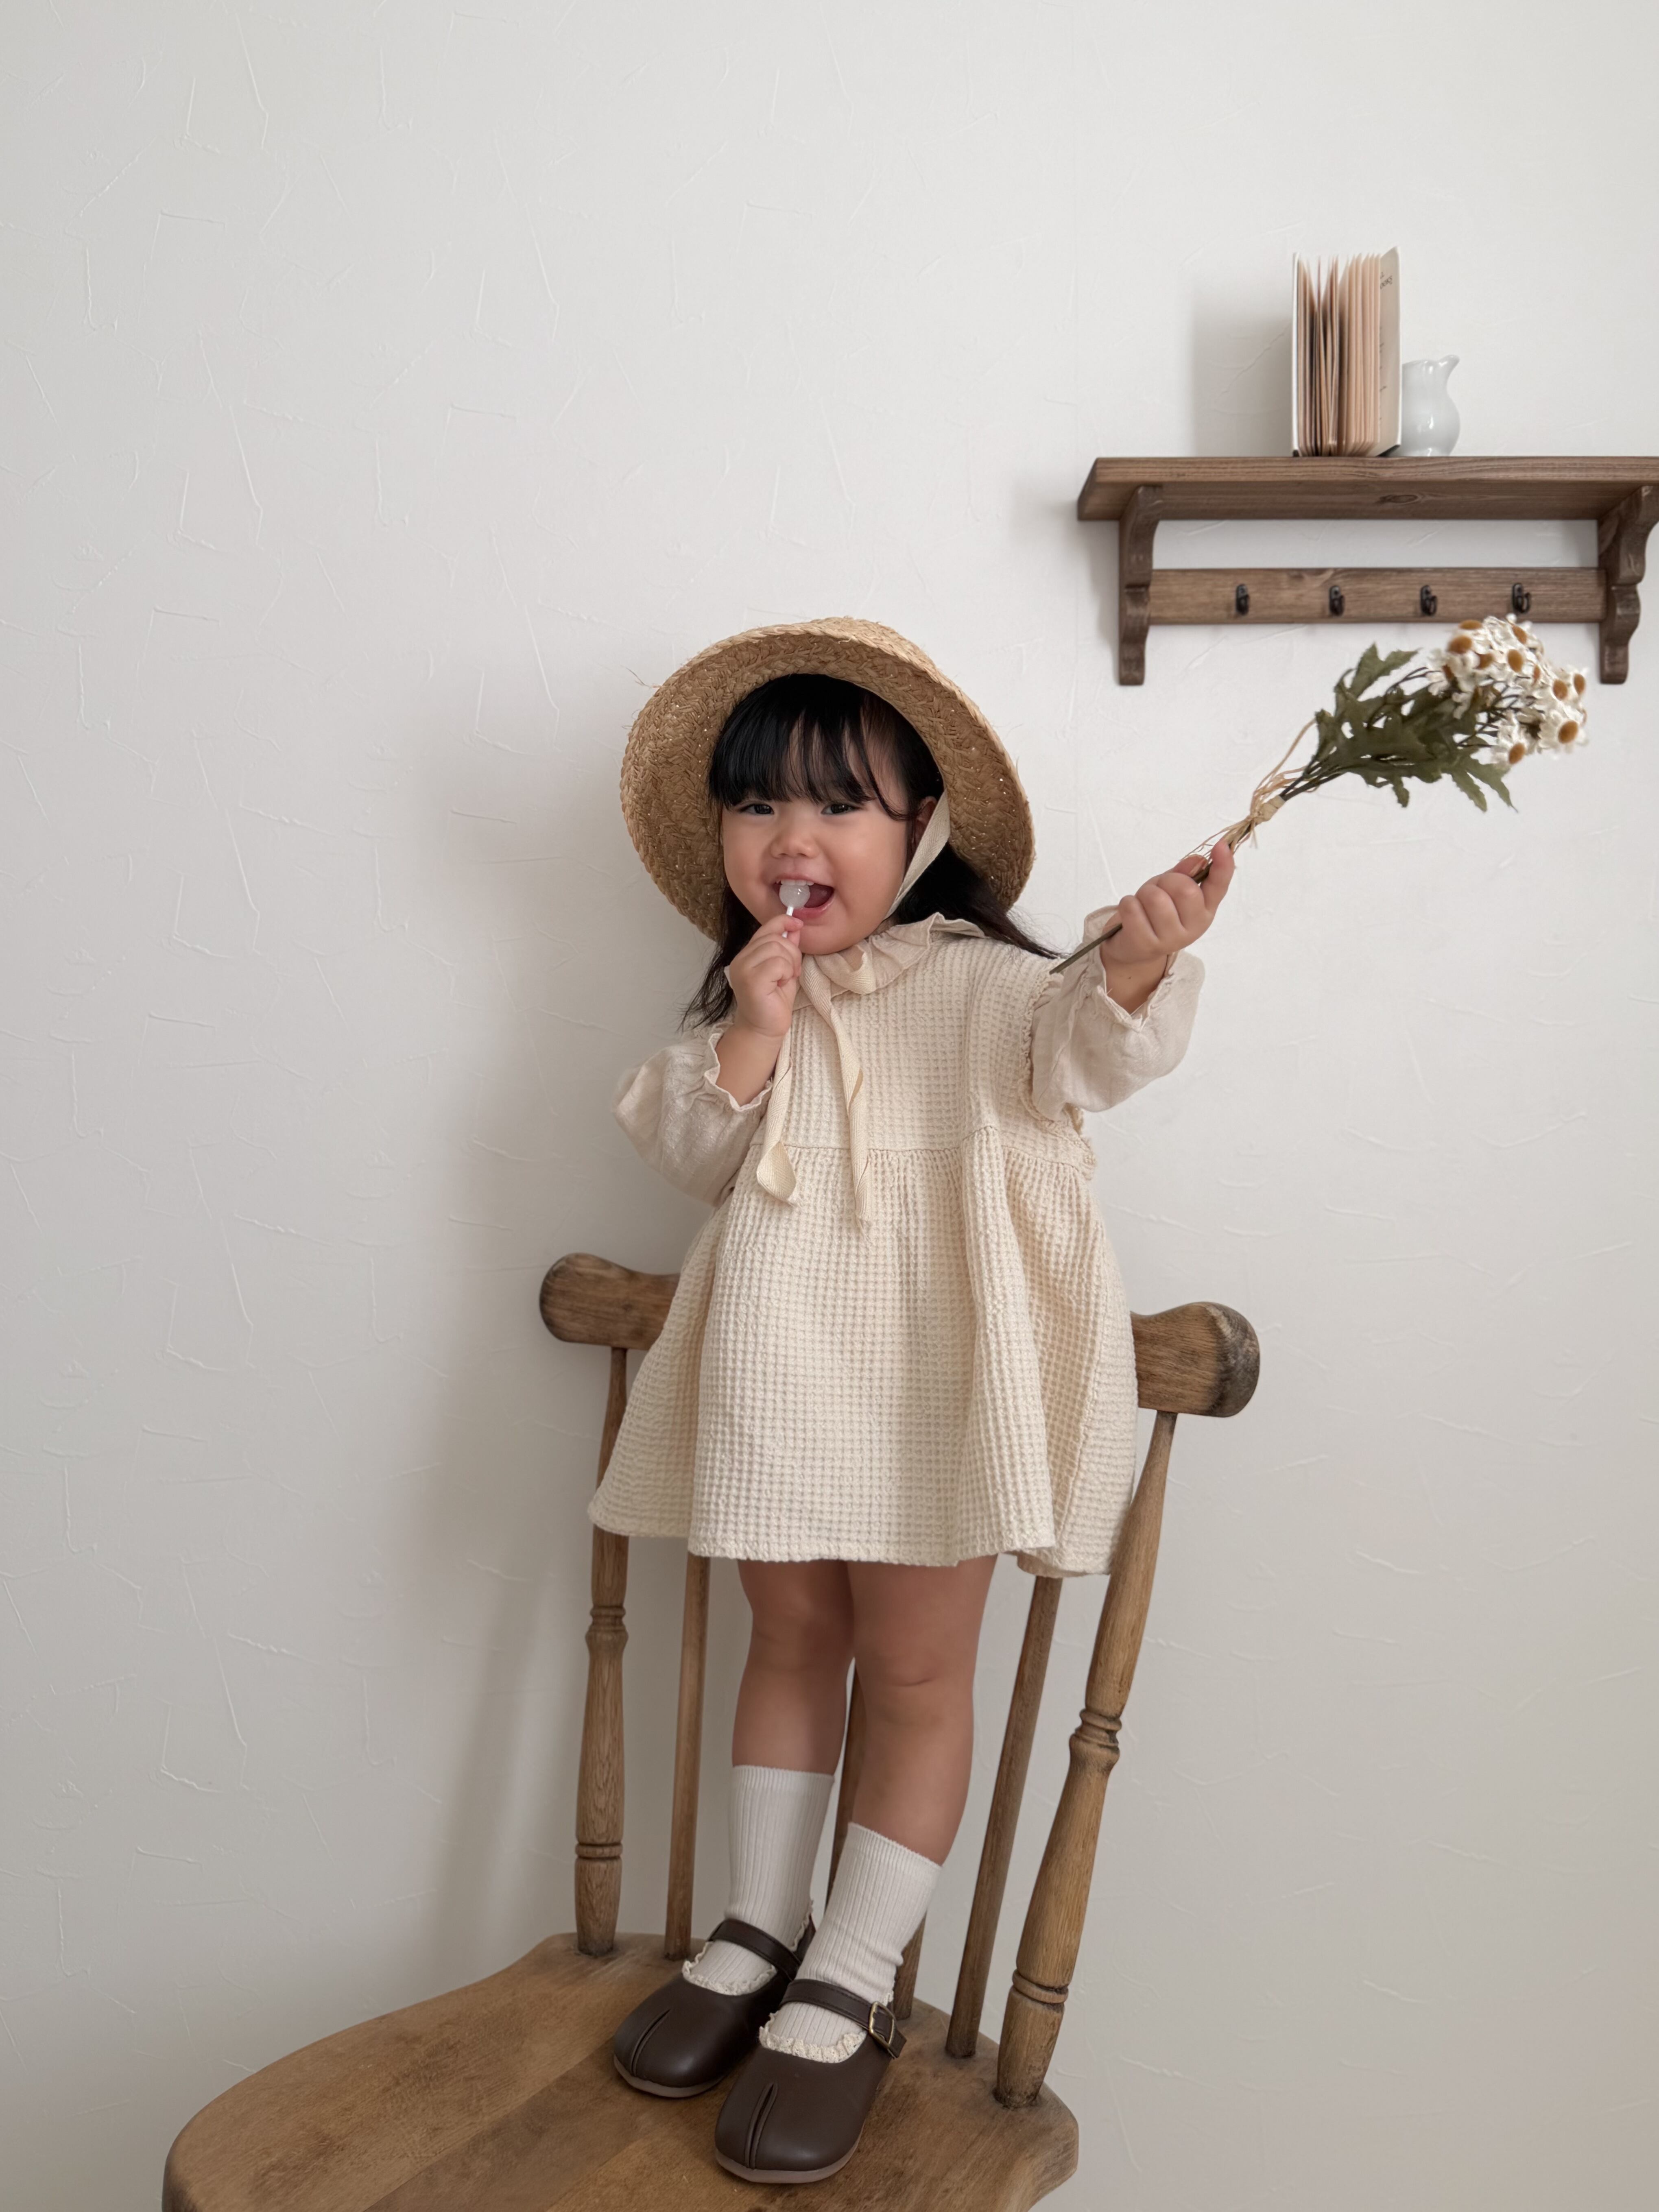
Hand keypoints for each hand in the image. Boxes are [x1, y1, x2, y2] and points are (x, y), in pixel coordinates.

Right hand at [726, 912, 802, 1038]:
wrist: (763, 1030)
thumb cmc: (773, 1003)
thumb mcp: (785, 971)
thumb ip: (787, 949)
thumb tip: (794, 927)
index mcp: (747, 955)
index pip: (766, 928)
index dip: (783, 921)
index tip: (797, 924)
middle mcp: (741, 959)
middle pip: (775, 938)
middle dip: (792, 953)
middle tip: (791, 973)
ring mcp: (744, 969)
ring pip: (777, 949)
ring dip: (789, 964)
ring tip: (785, 980)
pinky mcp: (751, 980)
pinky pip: (777, 963)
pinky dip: (786, 973)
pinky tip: (781, 984)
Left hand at [1100, 839, 1233, 1007]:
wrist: (1133, 947)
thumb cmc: (1154, 912)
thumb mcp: (1170, 889)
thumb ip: (1184, 874)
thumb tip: (1198, 860)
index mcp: (1205, 909)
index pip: (1219, 886)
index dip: (1223, 865)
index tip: (1221, 846)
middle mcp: (1195, 926)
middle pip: (1184, 889)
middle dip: (1165, 881)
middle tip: (1157, 890)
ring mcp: (1172, 939)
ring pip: (1156, 899)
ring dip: (1144, 893)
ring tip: (1143, 904)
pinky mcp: (1147, 945)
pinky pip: (1133, 909)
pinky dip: (1127, 904)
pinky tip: (1132, 913)